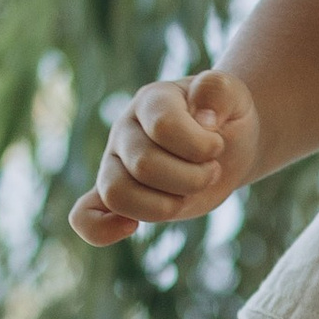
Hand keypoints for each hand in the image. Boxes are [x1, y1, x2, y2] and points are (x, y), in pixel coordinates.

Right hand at [69, 67, 259, 246]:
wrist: (225, 140)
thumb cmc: (224, 115)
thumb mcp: (232, 94)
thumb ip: (217, 90)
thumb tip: (202, 117)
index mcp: (152, 101)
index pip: (164, 127)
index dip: (200, 146)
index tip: (218, 145)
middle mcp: (126, 131)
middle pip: (144, 165)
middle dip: (192, 178)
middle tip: (212, 171)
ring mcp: (116, 163)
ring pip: (117, 193)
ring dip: (164, 205)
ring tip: (187, 194)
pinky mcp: (118, 195)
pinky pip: (85, 215)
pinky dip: (99, 229)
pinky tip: (130, 228)